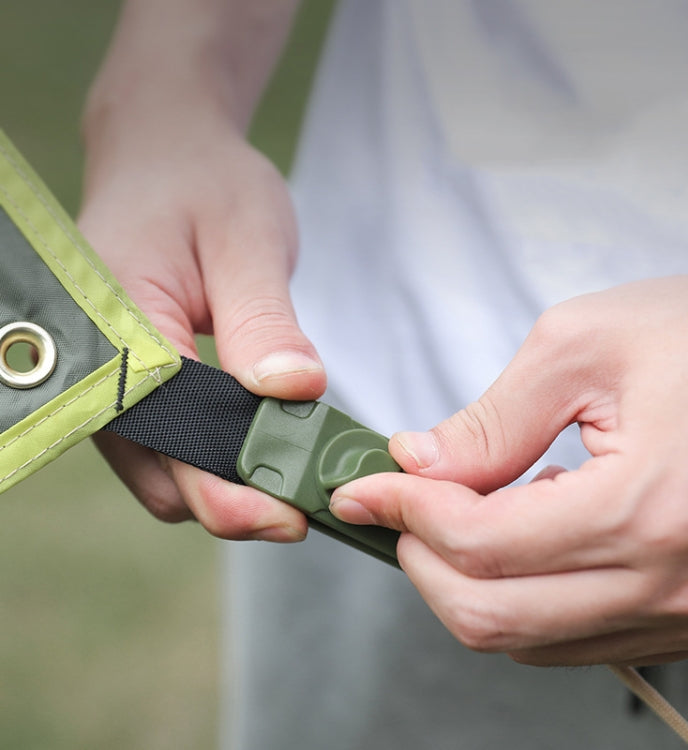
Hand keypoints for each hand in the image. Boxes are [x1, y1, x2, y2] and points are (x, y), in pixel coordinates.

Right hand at [79, 120, 324, 540]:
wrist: (166, 158)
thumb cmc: (203, 186)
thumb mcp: (245, 240)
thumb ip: (263, 321)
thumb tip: (294, 391)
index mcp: (115, 332)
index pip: (169, 442)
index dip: (233, 491)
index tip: (300, 507)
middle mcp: (101, 374)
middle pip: (163, 481)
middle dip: (239, 504)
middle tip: (312, 501)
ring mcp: (115, 389)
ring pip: (167, 479)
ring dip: (230, 491)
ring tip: (299, 479)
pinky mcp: (138, 391)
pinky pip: (172, 453)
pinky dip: (219, 466)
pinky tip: (270, 453)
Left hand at [330, 269, 687, 665]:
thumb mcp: (581, 347)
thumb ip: (491, 422)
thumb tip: (418, 466)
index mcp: (651, 506)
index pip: (481, 545)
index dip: (404, 512)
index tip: (367, 485)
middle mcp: (677, 582)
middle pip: (492, 615)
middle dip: (422, 559)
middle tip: (397, 505)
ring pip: (528, 638)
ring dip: (466, 581)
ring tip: (454, 513)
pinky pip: (576, 636)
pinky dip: (521, 594)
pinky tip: (516, 536)